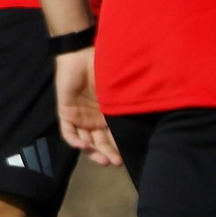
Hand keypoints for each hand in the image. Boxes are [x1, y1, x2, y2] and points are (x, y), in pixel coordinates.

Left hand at [55, 48, 122, 166]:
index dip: (118, 148)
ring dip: (93, 152)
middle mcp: (94, 119)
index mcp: (107, 114)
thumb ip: (126, 103)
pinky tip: (83, 144)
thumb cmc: (103, 68)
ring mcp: (79, 117)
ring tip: (103, 159)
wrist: (80, 54)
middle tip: (115, 162)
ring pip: (85, 142)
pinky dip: (74, 141)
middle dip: (107, 154)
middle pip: (99, 143)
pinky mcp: (66, 112)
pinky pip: (68, 132)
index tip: (127, 157)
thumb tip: (149, 114)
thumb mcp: (118, 90)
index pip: (112, 137)